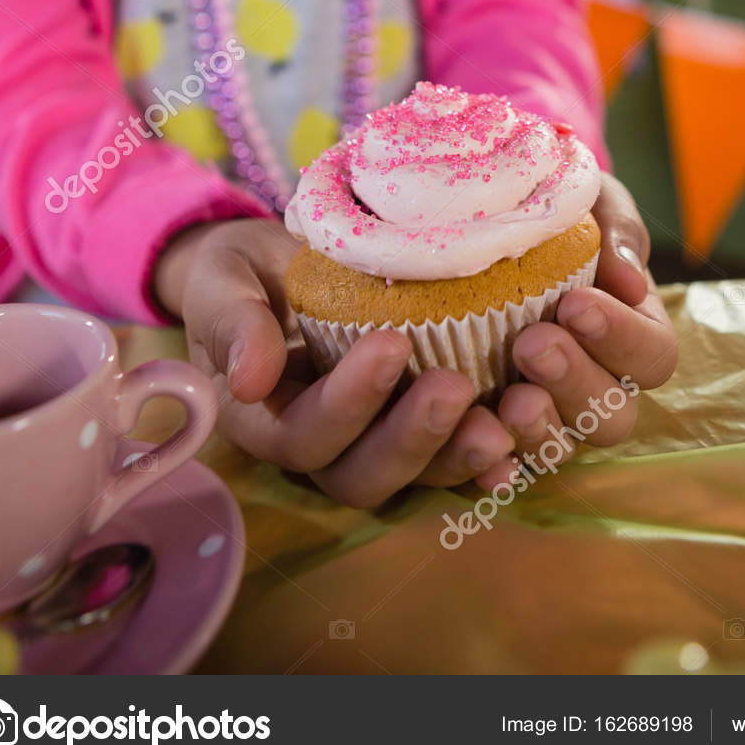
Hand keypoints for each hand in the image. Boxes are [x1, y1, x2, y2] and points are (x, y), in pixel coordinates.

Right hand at [152, 218, 517, 506]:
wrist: (272, 266)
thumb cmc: (240, 274)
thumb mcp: (223, 283)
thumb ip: (233, 323)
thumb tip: (248, 380)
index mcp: (264, 420)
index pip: (304, 434)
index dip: (348, 402)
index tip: (390, 342)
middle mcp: (320, 448)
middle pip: (363, 475)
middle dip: (412, 439)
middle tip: (454, 388)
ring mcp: (370, 443)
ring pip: (414, 478)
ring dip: (458, 456)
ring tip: (503, 421)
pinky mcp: (414, 429)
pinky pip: (449, 459)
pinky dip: (485, 461)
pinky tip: (522, 445)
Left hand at [473, 173, 678, 493]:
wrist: (486, 216)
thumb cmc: (552, 205)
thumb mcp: (590, 198)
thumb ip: (616, 228)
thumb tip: (629, 279)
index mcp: (633, 332)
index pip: (653, 355)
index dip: (621, 338)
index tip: (576, 304)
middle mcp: (600, 383)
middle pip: (613, 415)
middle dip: (575, 382)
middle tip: (532, 344)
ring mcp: (552, 413)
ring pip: (563, 446)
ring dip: (541, 429)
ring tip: (510, 398)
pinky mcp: (500, 430)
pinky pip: (504, 462)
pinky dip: (495, 464)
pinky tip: (477, 442)